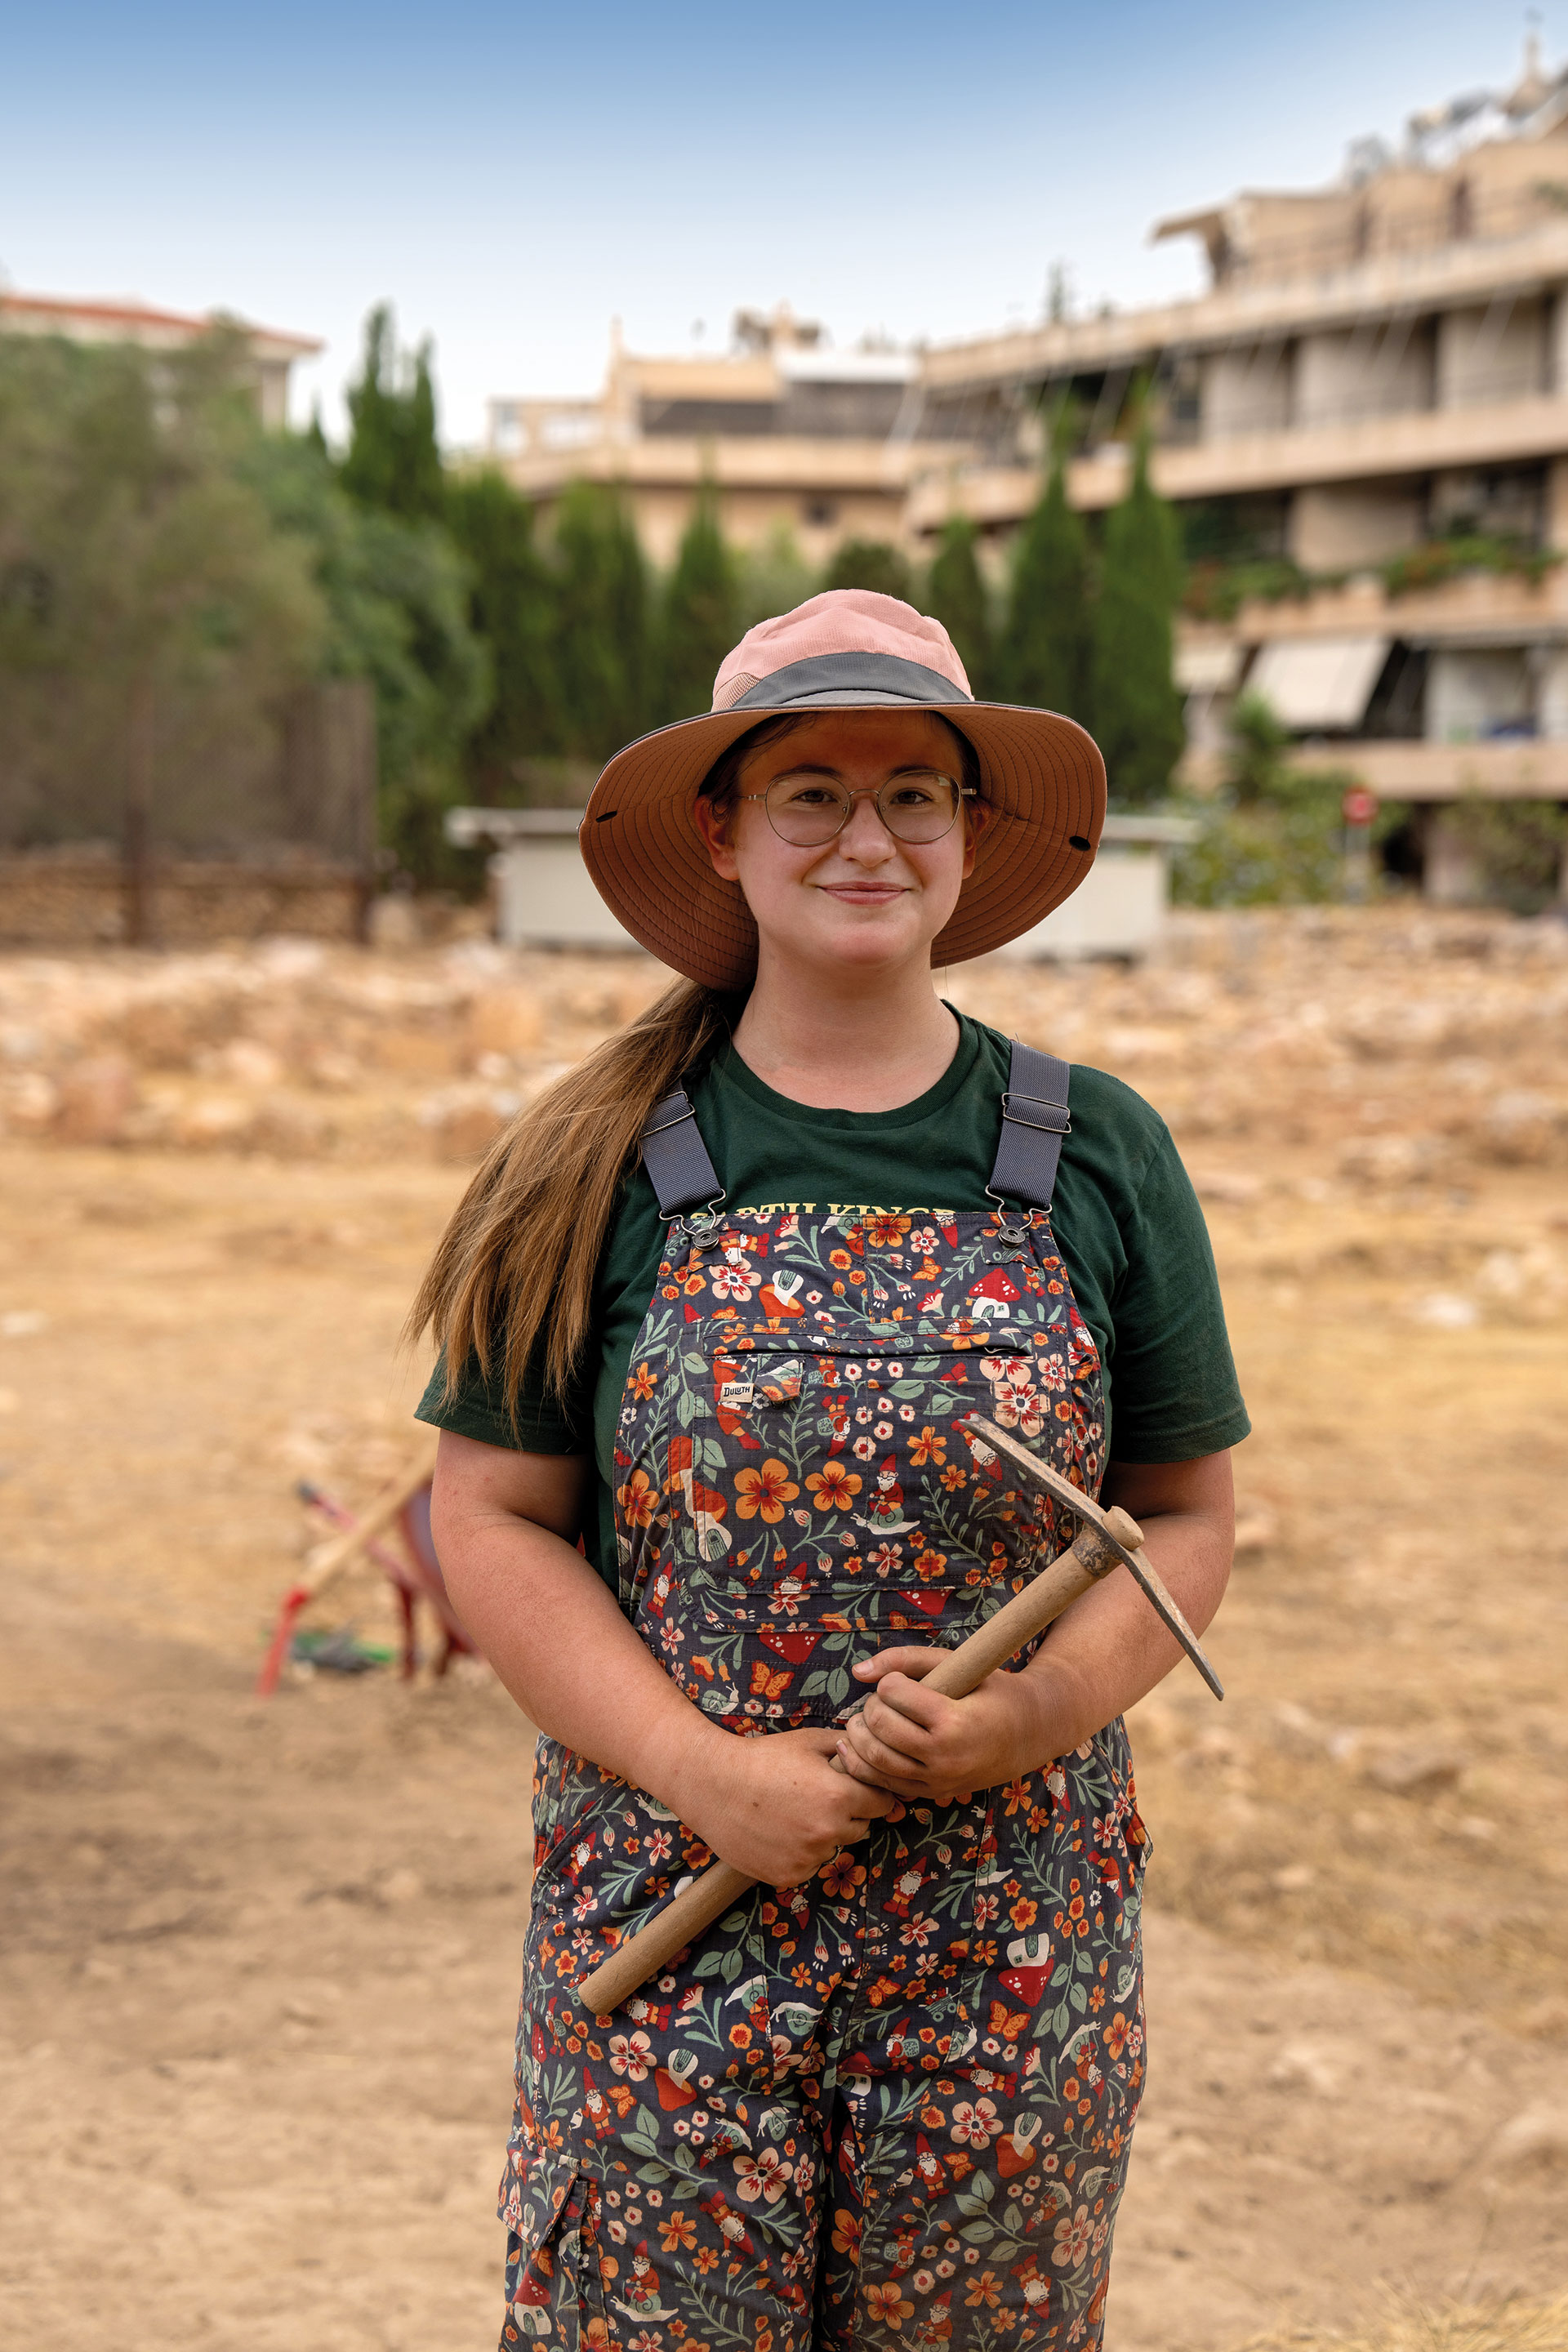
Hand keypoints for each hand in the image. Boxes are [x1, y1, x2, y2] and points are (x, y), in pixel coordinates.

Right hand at [667, 1723, 899, 1889]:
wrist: (713, 1787)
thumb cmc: (762, 1758)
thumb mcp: (808, 1740)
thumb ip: (847, 1747)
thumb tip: (874, 1754)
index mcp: (839, 1797)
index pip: (882, 1803)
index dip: (871, 1792)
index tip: (854, 1787)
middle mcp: (829, 1832)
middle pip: (861, 1827)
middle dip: (848, 1814)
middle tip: (815, 1797)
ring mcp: (809, 1858)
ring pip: (834, 1848)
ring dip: (823, 1835)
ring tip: (791, 1813)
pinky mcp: (789, 1876)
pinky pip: (810, 1865)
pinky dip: (801, 1853)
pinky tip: (779, 1832)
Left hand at [835, 1648, 1058, 1804]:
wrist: (1030, 1733)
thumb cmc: (992, 1691)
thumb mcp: (957, 1665)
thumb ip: (906, 1659)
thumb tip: (858, 1672)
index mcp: (953, 1722)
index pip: (894, 1695)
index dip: (891, 1683)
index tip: (900, 1681)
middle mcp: (944, 1757)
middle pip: (880, 1728)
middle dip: (871, 1708)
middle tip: (881, 1699)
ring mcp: (938, 1780)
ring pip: (875, 1761)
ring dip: (860, 1736)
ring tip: (865, 1720)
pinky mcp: (933, 1793)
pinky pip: (885, 1784)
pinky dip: (863, 1765)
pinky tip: (859, 1746)